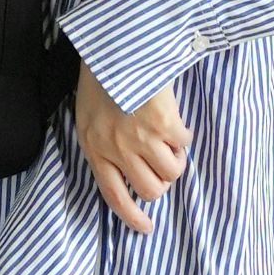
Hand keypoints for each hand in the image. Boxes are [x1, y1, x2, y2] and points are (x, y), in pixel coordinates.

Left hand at [72, 60, 193, 234]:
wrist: (116, 47)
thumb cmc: (101, 80)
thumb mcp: (88, 117)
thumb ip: (103, 145)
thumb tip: (127, 173)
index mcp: (94, 148)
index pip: (113, 196)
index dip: (131, 216)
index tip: (146, 228)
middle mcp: (116, 149)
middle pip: (149, 189)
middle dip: (161, 182)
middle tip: (163, 164)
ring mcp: (141, 138)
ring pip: (171, 171)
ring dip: (175, 160)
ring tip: (170, 141)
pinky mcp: (164, 123)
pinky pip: (184, 143)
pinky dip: (184, 135)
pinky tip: (175, 121)